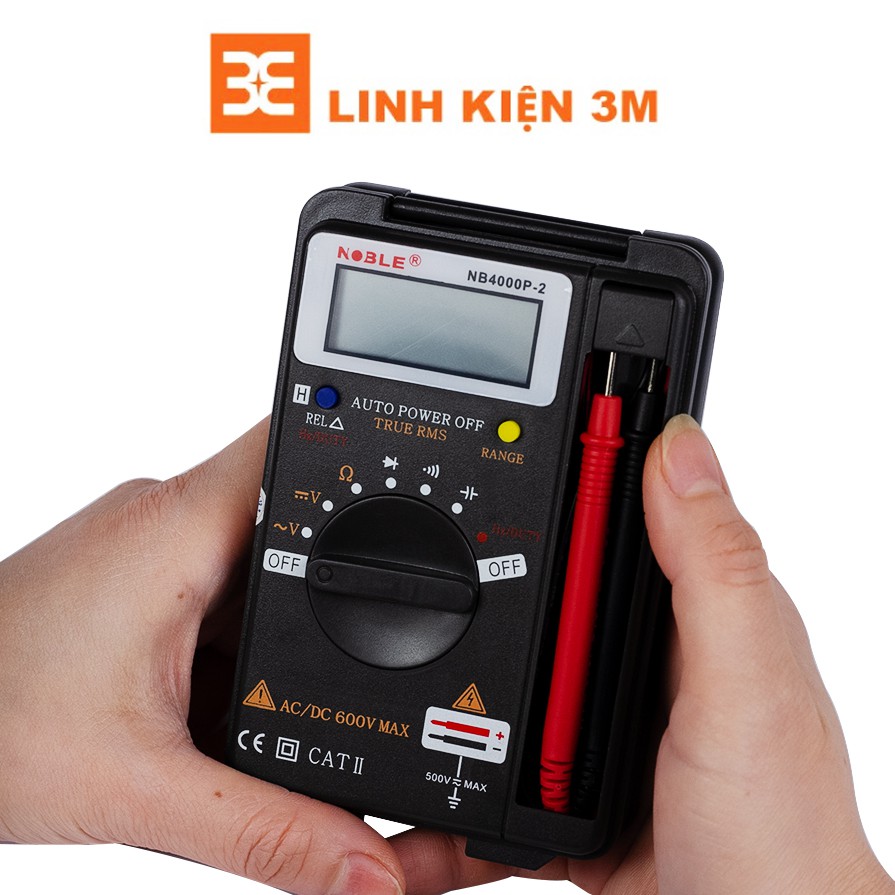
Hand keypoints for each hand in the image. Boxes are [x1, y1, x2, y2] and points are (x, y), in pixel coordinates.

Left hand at [0, 420, 406, 894]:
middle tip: (310, 665)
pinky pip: (223, 595)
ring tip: (224, 696)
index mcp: (179, 529)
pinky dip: (239, 645)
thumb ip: (268, 833)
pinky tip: (203, 700)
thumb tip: (365, 869)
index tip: (422, 500)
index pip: (296, 444)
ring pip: (260, 568)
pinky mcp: (138, 583)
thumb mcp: (141, 791)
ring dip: (275, 628)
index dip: (370, 454)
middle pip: (296, 522)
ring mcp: (151, 551)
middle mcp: (168, 522)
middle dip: (331, 590)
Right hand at [391, 415, 894, 892]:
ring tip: (396, 620)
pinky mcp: (558, 773)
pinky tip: (414, 754)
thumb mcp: (748, 688)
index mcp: (694, 609)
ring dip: (454, 645)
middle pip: (548, 569)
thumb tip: (681, 443)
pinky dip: (449, 749)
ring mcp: (593, 714)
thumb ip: (714, 570)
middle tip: (417, 512)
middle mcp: (641, 651)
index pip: (629, 500)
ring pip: (508, 653)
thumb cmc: (779, 839)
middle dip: (484, 545)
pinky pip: (490, 742)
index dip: (579, 445)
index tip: (521, 402)